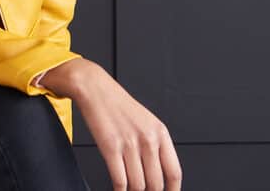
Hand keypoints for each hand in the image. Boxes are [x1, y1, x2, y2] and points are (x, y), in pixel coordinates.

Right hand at [39, 58, 181, 190]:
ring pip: (138, 186)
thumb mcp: (146, 122)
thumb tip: (158, 175)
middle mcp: (148, 139)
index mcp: (160, 133)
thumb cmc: (118, 105)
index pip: (174, 172)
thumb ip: (155, 145)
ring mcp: (130, 144)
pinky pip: (120, 181)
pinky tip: (118, 190)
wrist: (96, 89)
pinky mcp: (110, 147)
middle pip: (156, 184)